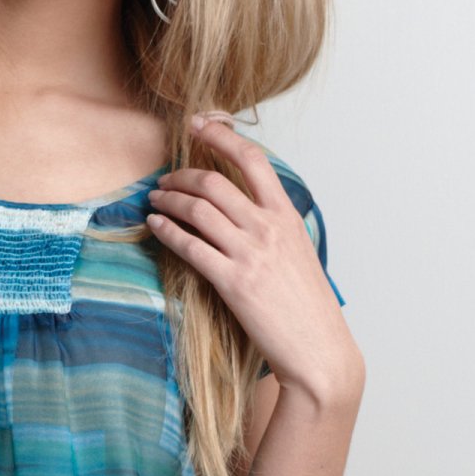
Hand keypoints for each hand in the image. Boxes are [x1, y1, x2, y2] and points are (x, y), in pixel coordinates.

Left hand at [145, 111, 360, 401]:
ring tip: (155, 199)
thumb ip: (273, 224)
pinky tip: (155, 224)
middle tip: (165, 178)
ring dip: (168, 199)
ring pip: (197, 209)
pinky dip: (166, 230)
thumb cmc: (307, 305)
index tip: (198, 123)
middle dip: (181, 174)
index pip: (253, 160)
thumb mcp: (299, 251)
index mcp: (287, 216)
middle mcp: (269, 228)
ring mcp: (250, 254)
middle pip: (214, 181)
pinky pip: (189, 245)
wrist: (319, 352)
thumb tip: (245, 205)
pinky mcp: (233, 282)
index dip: (221, 135)